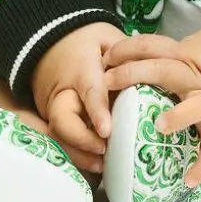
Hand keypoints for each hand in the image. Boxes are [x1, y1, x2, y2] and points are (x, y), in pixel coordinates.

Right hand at [31, 22, 126, 172]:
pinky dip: (75, 153)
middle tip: (103, 152)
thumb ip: (125, 52)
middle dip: (80, 141)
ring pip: (59, 135)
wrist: (53, 41)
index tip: (106, 130)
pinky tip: (94, 164)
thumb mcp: (107, 36)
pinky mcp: (53, 118)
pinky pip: (61, 139)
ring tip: (102, 165)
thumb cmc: (87, 39)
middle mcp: (64, 91)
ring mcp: (54, 107)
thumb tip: (147, 69)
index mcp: (82, 68)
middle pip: (63, 120)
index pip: (89, 90)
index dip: (97, 111)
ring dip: (78, 153)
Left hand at [102, 30, 200, 186]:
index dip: (127, 48)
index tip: (106, 57)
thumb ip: (161, 57)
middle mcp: (197, 78)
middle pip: (166, 69)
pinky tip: (188, 179)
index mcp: (183, 57)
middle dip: (135, 72)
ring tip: (159, 126)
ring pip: (198, 105)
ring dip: (178, 114)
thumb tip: (120, 59)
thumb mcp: (183, 55)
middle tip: (109, 82)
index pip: (154, 44)